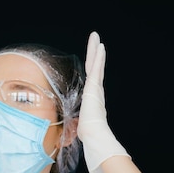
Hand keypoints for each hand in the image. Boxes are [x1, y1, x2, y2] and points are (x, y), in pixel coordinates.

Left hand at [77, 31, 129, 172]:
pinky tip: (100, 47)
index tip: (94, 56)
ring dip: (96, 50)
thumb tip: (74, 132)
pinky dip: (99, 58)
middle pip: (94, 67)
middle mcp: (95, 90)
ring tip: (96, 38)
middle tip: (96, 40)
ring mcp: (96, 87)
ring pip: (95, 65)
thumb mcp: (79, 124)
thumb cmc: (87, 133)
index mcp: (92, 97)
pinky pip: (96, 69)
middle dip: (94, 53)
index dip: (93, 66)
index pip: (92, 77)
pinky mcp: (94, 87)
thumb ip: (78, 123)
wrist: (93, 135)